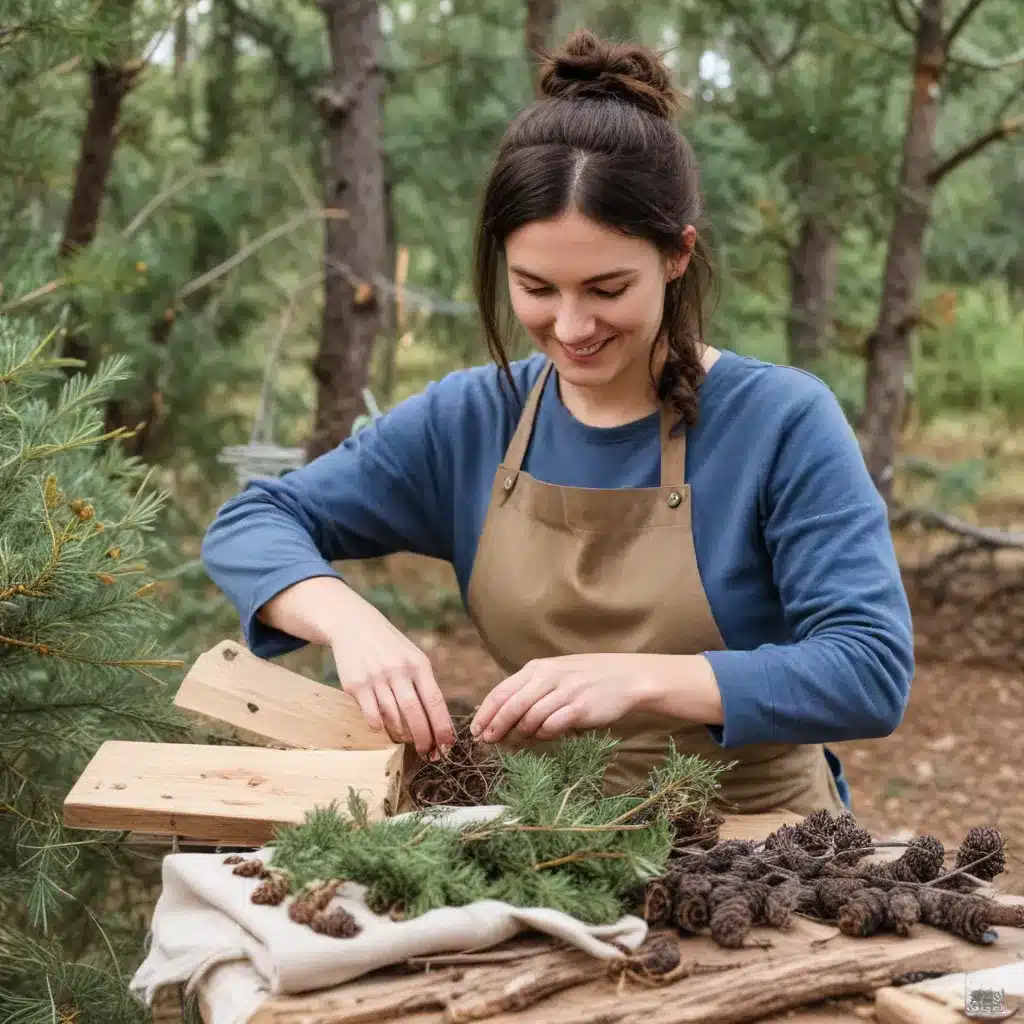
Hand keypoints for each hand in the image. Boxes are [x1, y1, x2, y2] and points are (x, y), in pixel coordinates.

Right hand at [330, 604, 454, 757]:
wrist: (354, 625)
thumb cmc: (389, 647)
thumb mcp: (412, 657)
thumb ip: (423, 684)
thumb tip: (436, 721)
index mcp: (418, 664)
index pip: (435, 700)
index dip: (442, 726)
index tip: (448, 745)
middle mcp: (398, 670)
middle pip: (415, 714)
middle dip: (424, 739)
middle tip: (428, 754)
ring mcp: (376, 678)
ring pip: (393, 718)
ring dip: (402, 735)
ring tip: (407, 740)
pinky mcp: (356, 685)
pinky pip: (372, 716)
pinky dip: (380, 726)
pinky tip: (383, 726)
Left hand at [469, 653, 660, 743]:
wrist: (627, 677)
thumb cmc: (586, 679)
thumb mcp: (555, 675)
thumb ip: (531, 691)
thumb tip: (502, 717)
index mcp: (538, 668)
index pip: (501, 691)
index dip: (485, 713)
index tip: (475, 730)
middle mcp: (548, 677)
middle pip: (511, 706)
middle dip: (495, 727)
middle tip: (487, 742)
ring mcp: (565, 691)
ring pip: (530, 717)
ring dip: (519, 733)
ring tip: (515, 742)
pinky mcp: (580, 707)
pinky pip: (553, 725)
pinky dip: (543, 734)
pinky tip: (543, 736)